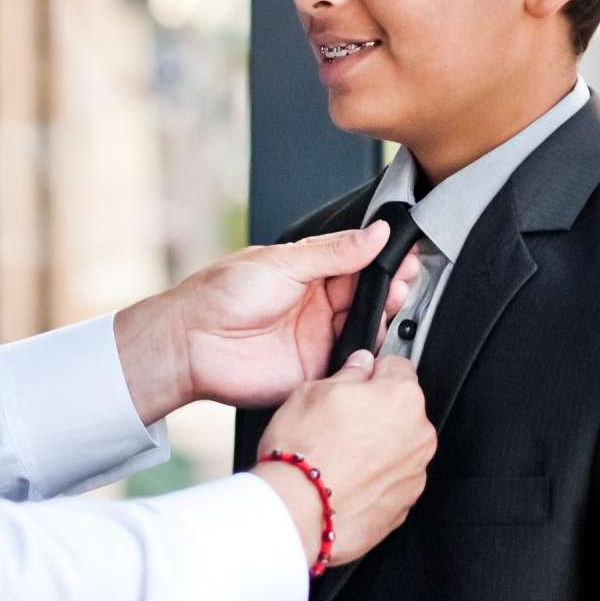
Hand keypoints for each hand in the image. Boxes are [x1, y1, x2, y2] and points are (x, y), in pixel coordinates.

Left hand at [113, 222, 420, 421]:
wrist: (192, 343)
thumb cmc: (224, 294)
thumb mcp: (283, 262)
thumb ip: (333, 252)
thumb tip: (376, 233)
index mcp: (310, 272)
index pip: (359, 261)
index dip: (384, 257)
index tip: (407, 251)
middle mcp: (320, 304)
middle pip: (370, 294)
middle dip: (392, 285)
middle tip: (406, 278)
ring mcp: (320, 336)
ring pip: (368, 326)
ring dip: (386, 316)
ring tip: (396, 303)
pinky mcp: (318, 368)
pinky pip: (354, 362)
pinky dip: (370, 354)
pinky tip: (381, 342)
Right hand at [253, 352, 435, 567]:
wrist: (296, 512)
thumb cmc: (303, 452)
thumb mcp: (313, 391)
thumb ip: (349, 373)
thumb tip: (360, 366)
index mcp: (402, 397)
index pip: (397, 366)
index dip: (372, 371)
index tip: (357, 380)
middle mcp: (418, 435)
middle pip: (400, 409)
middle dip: (375, 411)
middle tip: (338, 422)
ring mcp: (414, 473)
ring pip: (397, 447)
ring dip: (375, 446)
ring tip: (337, 454)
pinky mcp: (403, 505)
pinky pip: (390, 480)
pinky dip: (373, 478)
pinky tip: (344, 478)